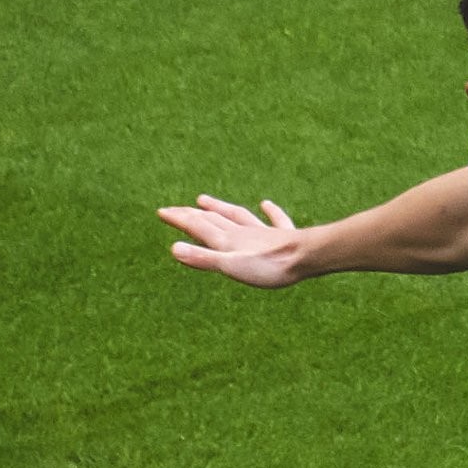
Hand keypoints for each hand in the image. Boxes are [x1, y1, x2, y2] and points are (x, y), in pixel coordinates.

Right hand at [159, 195, 307, 287]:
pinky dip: (269, 212)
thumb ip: (204, 258)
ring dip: (220, 207)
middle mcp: (243, 233)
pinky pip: (274, 221)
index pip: (198, 226)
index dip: (179, 219)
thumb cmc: (269, 266)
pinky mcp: (284, 237)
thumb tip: (174, 249)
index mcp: (228, 240)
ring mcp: (263, 233)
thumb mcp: (231, 266)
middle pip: (213, 219)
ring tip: (205, 200)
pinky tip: (266, 204)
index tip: (161, 211)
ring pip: (237, 216)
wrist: (306, 257)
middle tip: (175, 208)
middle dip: (192, 214)